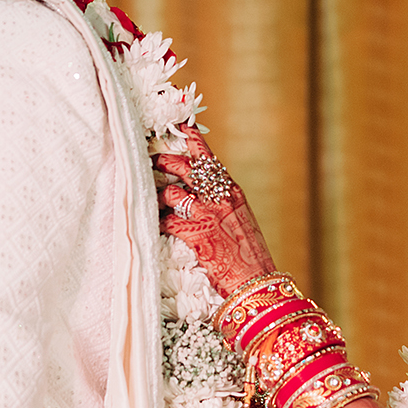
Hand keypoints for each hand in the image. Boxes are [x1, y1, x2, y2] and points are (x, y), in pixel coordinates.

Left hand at [156, 126, 275, 297]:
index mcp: (232, 191)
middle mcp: (220, 197)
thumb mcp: (240, 219)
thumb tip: (200, 193)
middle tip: (151, 162)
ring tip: (152, 201)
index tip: (181, 127)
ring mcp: (208, 214)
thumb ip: (222, 202)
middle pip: (184, 167)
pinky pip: (167, 221)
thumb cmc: (248, 253)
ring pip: (171, 193)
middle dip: (163, 162)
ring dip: (158, 196)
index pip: (209, 158)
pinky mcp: (196, 234)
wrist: (256, 280)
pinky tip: (154, 225)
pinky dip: (158, 222)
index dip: (192, 140)